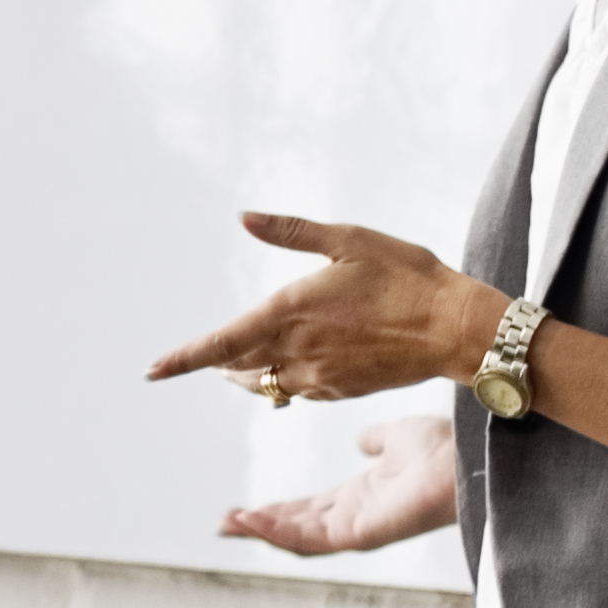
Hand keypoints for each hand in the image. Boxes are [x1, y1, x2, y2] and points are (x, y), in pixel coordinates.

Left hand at [146, 211, 504, 406]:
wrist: (456, 328)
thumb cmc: (407, 276)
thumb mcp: (349, 240)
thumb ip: (292, 232)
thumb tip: (244, 217)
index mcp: (290, 313)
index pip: (220, 344)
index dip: (182, 359)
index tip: (151, 370)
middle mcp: (297, 351)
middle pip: (237, 368)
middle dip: (215, 365)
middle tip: (198, 359)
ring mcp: (320, 376)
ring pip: (265, 384)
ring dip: (248, 375)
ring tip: (237, 365)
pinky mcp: (342, 390)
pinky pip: (298, 391)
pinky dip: (283, 381)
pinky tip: (292, 368)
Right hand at [218, 425, 459, 559]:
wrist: (463, 458)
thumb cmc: (442, 450)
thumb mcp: (397, 438)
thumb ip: (377, 440)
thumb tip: (362, 439)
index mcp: (361, 497)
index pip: (310, 509)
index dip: (277, 509)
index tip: (247, 507)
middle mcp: (355, 517)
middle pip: (297, 527)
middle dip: (260, 526)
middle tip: (225, 523)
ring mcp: (356, 530)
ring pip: (298, 539)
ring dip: (260, 532)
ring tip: (227, 525)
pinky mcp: (358, 535)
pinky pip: (309, 540)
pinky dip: (276, 533)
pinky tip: (251, 521)